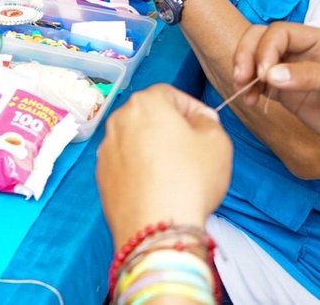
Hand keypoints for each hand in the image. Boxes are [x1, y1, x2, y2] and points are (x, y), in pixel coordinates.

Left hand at [97, 84, 231, 247]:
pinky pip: (126, 164)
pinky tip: (157, 188)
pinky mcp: (102, 175)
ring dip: (153, 149)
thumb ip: (208, 120)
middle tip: (192, 151)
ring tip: (175, 173)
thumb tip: (199, 119)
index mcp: (145, 103)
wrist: (156, 226)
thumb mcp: (217, 141)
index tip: (206, 126)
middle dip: (171, 128)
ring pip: (136, 140)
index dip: (193, 109)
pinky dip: (140, 169)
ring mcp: (106, 148)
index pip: (172, 94)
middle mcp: (119, 120)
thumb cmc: (189, 180)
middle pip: (150, 116)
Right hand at [233, 22, 319, 167]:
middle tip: (242, 78)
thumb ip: (310, 76)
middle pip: (262, 40)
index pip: (280, 32)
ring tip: (244, 92)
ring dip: (244, 71)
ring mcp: (295, 73)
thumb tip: (271, 74)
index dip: (265, 48)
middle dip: (246, 54)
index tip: (264, 73)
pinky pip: (262, 84)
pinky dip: (250, 89)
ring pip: (257, 60)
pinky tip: (251, 101)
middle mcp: (304, 52)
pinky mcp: (290, 95)